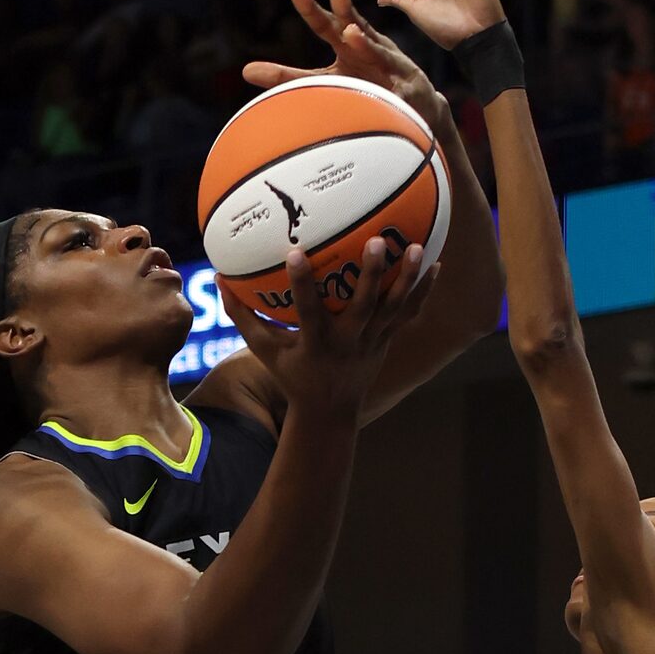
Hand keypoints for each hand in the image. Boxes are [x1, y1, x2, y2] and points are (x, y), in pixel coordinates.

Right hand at [220, 243, 436, 423]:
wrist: (330, 412)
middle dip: (370, 276)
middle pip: (363, 307)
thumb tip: (219, 278)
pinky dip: (423, 291)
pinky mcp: (387, 340)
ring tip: (417, 246)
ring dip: (407, 279)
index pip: (308, 311)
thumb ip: (243, 316)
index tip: (294, 253)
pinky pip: (409, 314)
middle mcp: (348, 342)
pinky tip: (435, 263)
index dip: (301, 283)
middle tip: (376, 241)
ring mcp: (372, 342)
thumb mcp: (264, 351)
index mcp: (316, 343)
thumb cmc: (293, 376)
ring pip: (393, 308)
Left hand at [245, 0, 442, 126]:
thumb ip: (288, 76)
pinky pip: (398, 86)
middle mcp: (369, 49)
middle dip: (343, 10)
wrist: (417, 107)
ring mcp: (390, 66)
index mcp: (348, 47)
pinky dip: (392, 83)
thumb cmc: (367, 88)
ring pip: (377, 52)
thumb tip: (245, 70)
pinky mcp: (407, 89)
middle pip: (354, 27)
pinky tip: (389, 80)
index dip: (313, 10)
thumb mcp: (327, 80)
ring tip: (350, 32)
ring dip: (365, 42)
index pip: (327, 25)